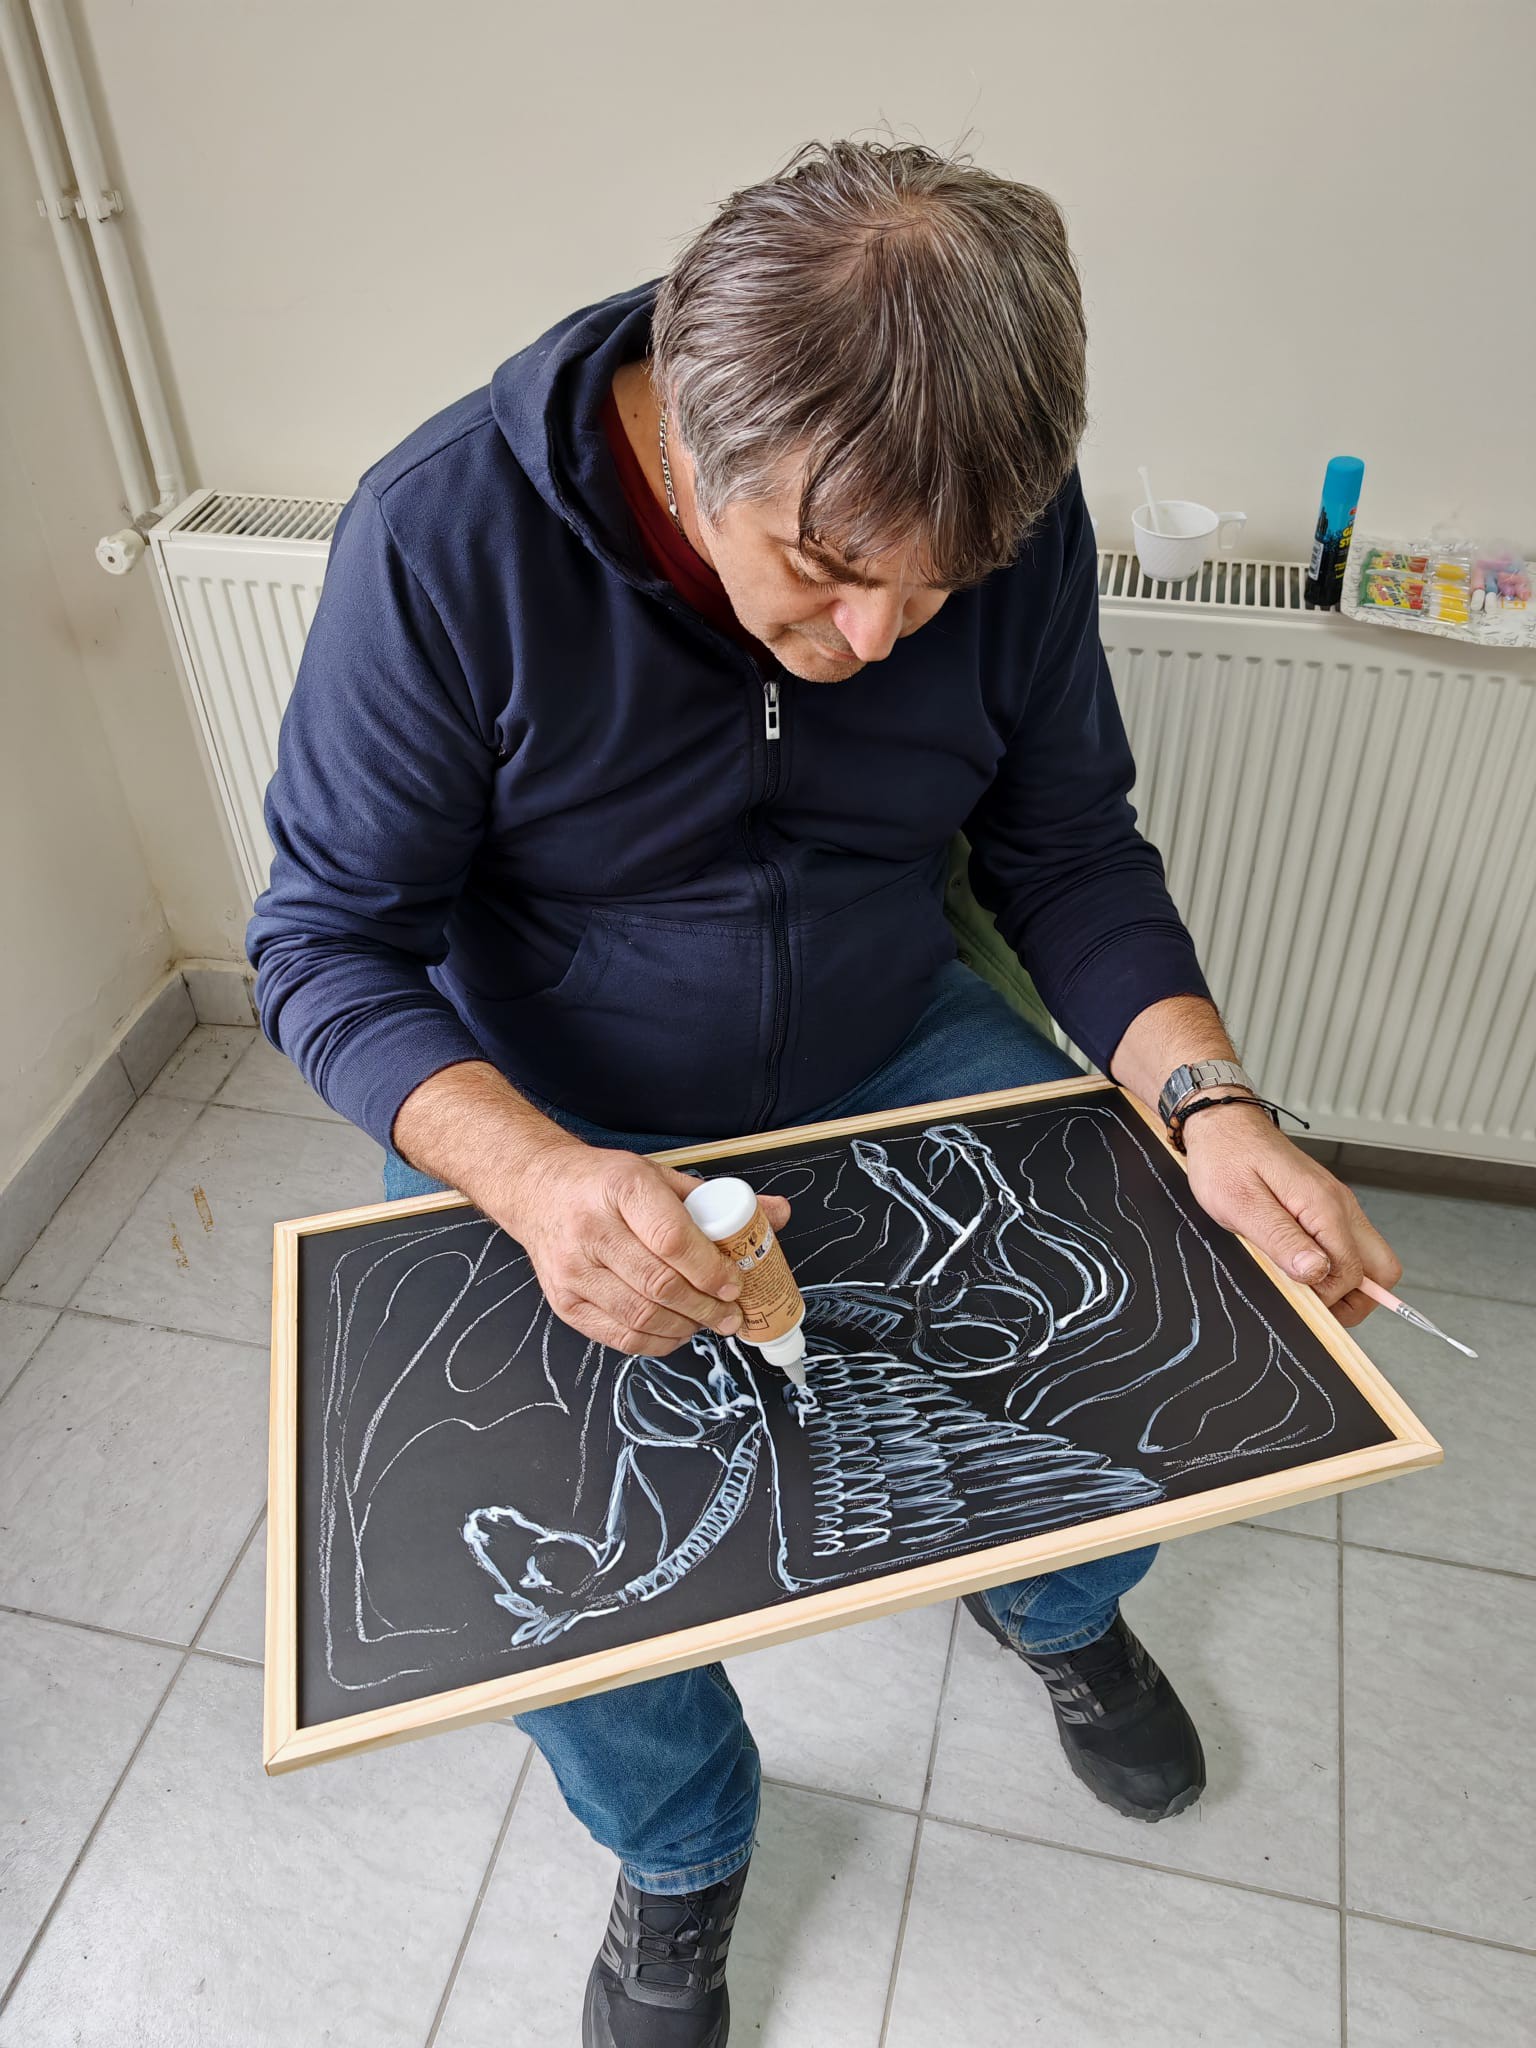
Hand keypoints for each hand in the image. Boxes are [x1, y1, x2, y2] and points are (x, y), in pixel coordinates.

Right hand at [496, 1138, 791, 1355]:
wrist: (537, 1189)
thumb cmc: (604, 1183)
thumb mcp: (659, 1176)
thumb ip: (716, 1199)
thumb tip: (776, 1215)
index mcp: (621, 1188)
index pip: (673, 1240)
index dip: (710, 1270)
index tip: (735, 1285)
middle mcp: (591, 1229)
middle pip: (659, 1285)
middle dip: (706, 1308)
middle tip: (732, 1316)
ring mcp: (573, 1269)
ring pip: (640, 1315)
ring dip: (685, 1327)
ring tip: (709, 1324)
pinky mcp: (564, 1301)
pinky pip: (618, 1335)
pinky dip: (655, 1341)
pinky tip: (676, 1331)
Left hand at [1181, 1101, 1400, 1326]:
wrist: (1222, 1123)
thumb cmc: (1225, 1159)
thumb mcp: (1241, 1205)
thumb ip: (1281, 1240)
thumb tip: (1317, 1274)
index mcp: (1324, 1207)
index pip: (1353, 1273)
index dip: (1327, 1298)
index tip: (1297, 1300)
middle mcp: (1341, 1205)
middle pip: (1382, 1269)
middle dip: (1357, 1298)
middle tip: (1315, 1306)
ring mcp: (1337, 1205)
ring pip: (1369, 1258)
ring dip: (1345, 1281)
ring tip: (1302, 1284)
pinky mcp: (1326, 1205)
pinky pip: (1347, 1243)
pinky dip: (1333, 1262)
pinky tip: (1298, 1261)